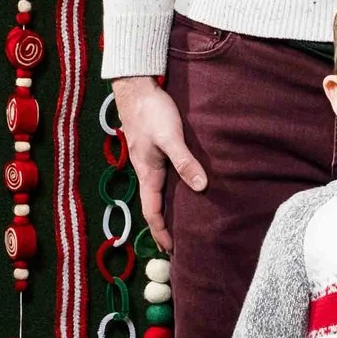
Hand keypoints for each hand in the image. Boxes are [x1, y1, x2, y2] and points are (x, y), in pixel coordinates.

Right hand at [114, 74, 205, 251]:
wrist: (135, 86)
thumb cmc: (151, 111)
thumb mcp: (170, 137)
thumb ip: (185, 162)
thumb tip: (201, 187)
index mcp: (147, 173)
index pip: (152, 212)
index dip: (161, 233)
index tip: (172, 251)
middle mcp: (146, 170)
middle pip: (153, 206)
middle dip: (163, 227)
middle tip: (178, 244)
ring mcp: (148, 160)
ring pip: (156, 191)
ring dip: (166, 209)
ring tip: (181, 222)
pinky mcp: (152, 149)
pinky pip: (160, 177)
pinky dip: (169, 190)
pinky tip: (181, 188)